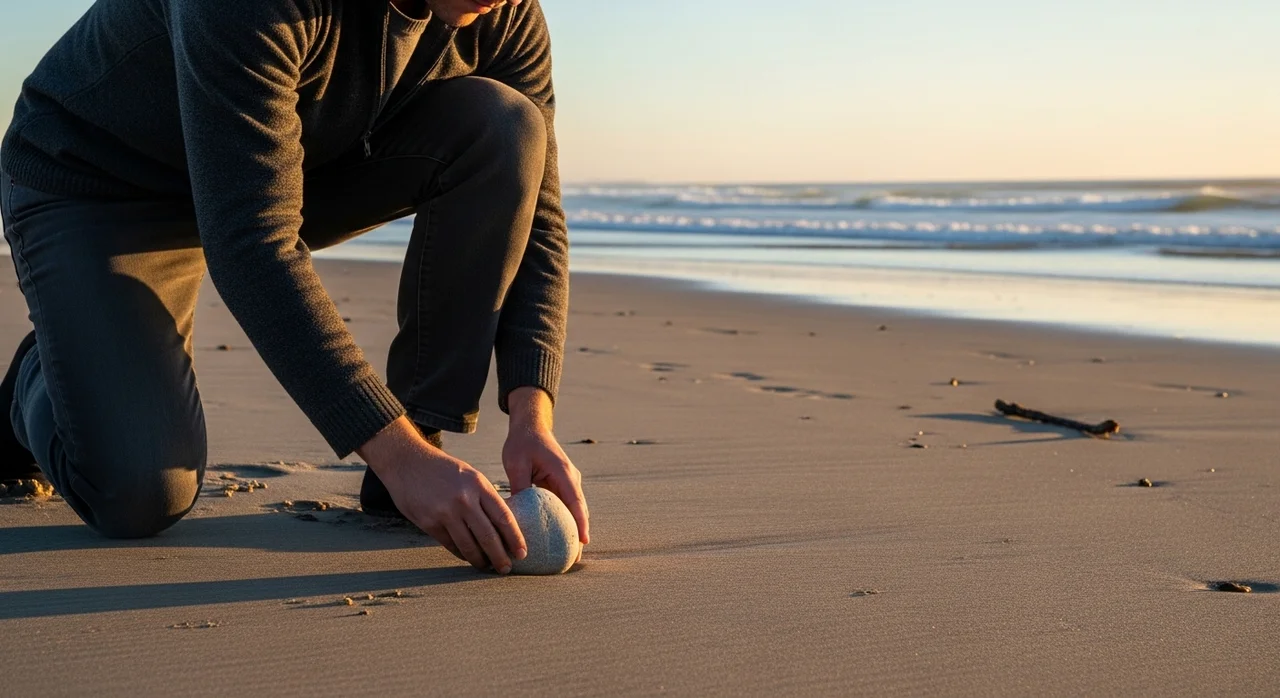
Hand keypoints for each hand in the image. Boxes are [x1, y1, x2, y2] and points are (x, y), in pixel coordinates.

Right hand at [358, 417, 526, 572]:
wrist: (407, 462)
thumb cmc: (443, 470)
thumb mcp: (469, 475)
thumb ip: (484, 496)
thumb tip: (502, 525)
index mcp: (478, 485)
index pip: (503, 517)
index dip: (515, 538)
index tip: (522, 553)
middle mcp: (464, 499)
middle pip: (488, 536)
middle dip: (500, 556)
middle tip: (506, 569)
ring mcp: (445, 512)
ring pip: (468, 545)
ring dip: (480, 560)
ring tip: (487, 566)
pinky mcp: (429, 523)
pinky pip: (450, 545)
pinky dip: (461, 553)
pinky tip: (468, 557)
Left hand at [503, 387, 589, 543]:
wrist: (531, 427)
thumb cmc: (522, 443)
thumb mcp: (516, 463)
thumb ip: (519, 486)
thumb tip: (516, 513)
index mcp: (563, 473)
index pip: (575, 502)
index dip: (580, 523)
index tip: (583, 542)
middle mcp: (571, 478)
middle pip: (579, 510)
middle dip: (579, 533)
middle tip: (574, 559)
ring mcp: (569, 481)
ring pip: (575, 509)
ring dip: (574, 529)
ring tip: (569, 554)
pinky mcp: (562, 484)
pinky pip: (567, 505)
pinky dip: (565, 520)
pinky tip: (557, 538)